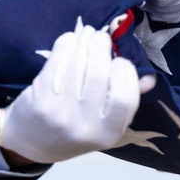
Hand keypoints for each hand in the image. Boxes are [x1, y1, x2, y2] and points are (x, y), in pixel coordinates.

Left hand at [0, 25, 140, 163]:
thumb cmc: (74, 129)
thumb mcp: (103, 124)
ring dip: (83, 41)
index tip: (118, 60)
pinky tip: (69, 41)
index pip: (126, 96)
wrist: (30, 144)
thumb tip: (149, 78)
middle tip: (99, 37)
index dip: (125, 71)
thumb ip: (124, 100)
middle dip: (101, 46)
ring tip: (86, 34)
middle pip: (100, 74)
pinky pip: (57, 62)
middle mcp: (86, 127)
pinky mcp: (40, 101)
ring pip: (78, 64)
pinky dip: (65, 45)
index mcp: (108, 134)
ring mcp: (61, 114)